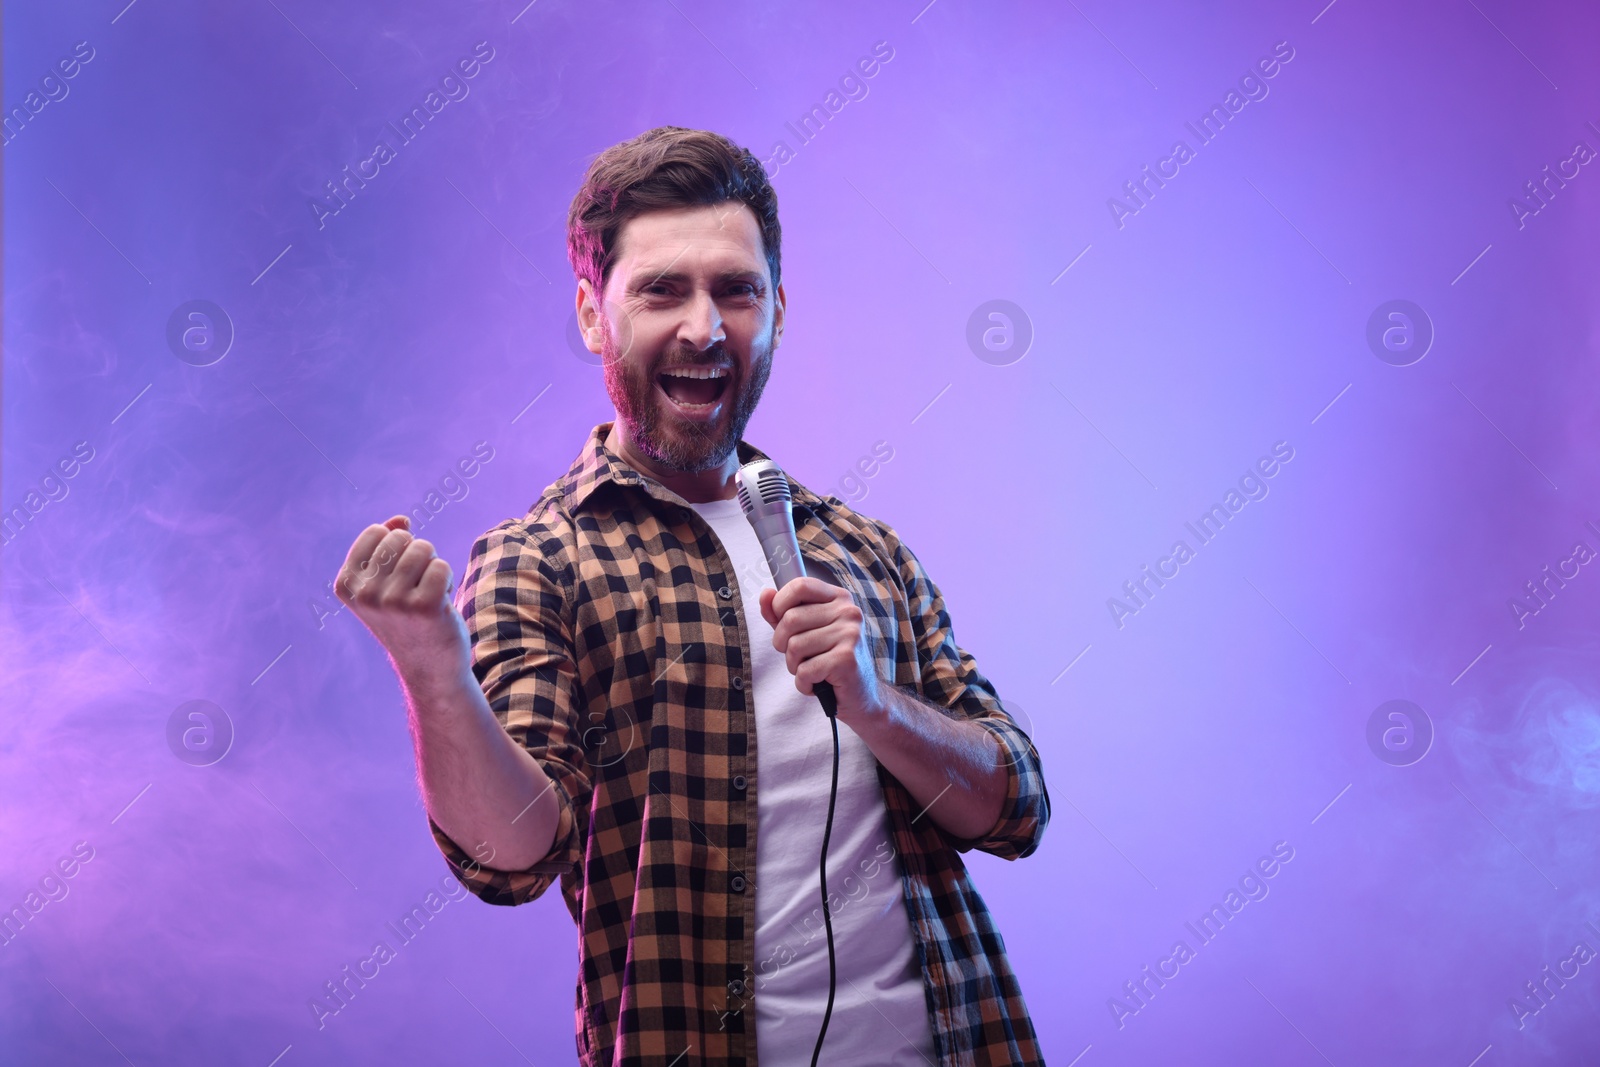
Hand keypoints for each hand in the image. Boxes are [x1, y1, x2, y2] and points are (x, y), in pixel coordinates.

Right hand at [336, 515, 469, 693]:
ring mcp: (393, 601)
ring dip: (433, 568)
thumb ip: (386, 543)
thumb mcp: (384, 580)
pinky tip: (440, 604)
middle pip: (402, 538)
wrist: (427, 666)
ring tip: (427, 595)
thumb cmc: (407, 617)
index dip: (397, 548)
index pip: (377, 532)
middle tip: (415, 588)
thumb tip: (402, 519)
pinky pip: (441, 566)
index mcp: (346, 584)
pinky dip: (447, 579)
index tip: (395, 579)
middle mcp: (365, 593)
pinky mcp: (424, 606)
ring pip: (424, 548)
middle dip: (416, 556)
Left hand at [759, 577, 884, 727]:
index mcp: (839, 598)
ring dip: (795, 666)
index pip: (800, 585)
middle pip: (790, 618)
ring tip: (812, 671)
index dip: (780, 604)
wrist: (861, 695)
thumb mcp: (804, 632)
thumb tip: (765, 595)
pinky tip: (818, 684)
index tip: (781, 623)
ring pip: (794, 646)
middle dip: (783, 644)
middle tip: (799, 657)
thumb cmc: (830, 661)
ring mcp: (850, 634)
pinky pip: (804, 670)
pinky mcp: (847, 660)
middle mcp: (848, 612)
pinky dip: (804, 683)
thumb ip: (782, 613)